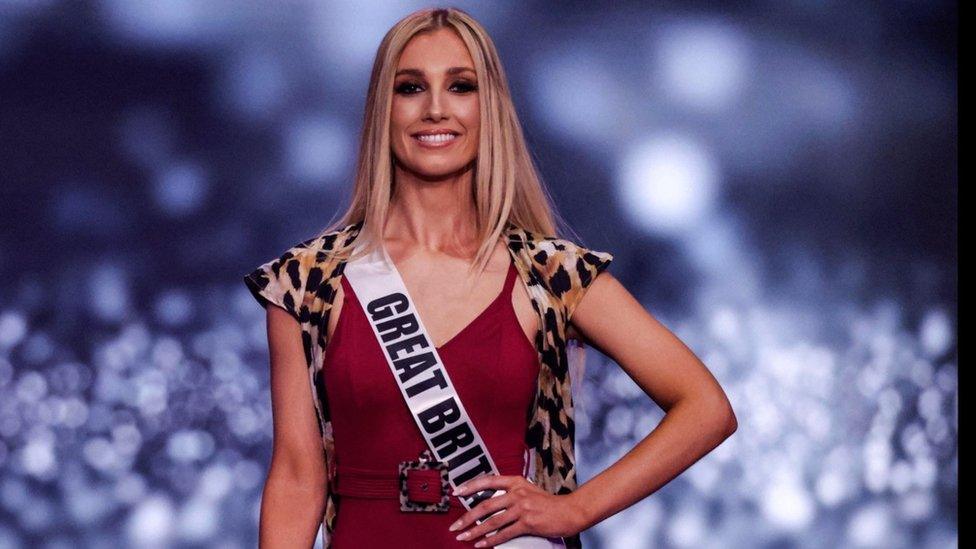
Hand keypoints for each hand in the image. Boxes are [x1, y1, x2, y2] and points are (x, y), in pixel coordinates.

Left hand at [448, 474, 585, 546]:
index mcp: (516, 482)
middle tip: (455, 526)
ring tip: (464, 537)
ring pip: (492, 521)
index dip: (470, 486)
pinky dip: (491, 540)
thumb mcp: (528, 490)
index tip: (456, 492)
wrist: (570, 511)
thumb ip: (511, 492)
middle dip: (467, 517)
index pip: (488, 480)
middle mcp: (517, 493)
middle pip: (485, 505)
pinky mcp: (528, 523)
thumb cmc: (549, 503)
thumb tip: (490, 502)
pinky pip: (505, 533)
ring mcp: (522, 508)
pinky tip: (482, 544)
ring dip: (475, 531)